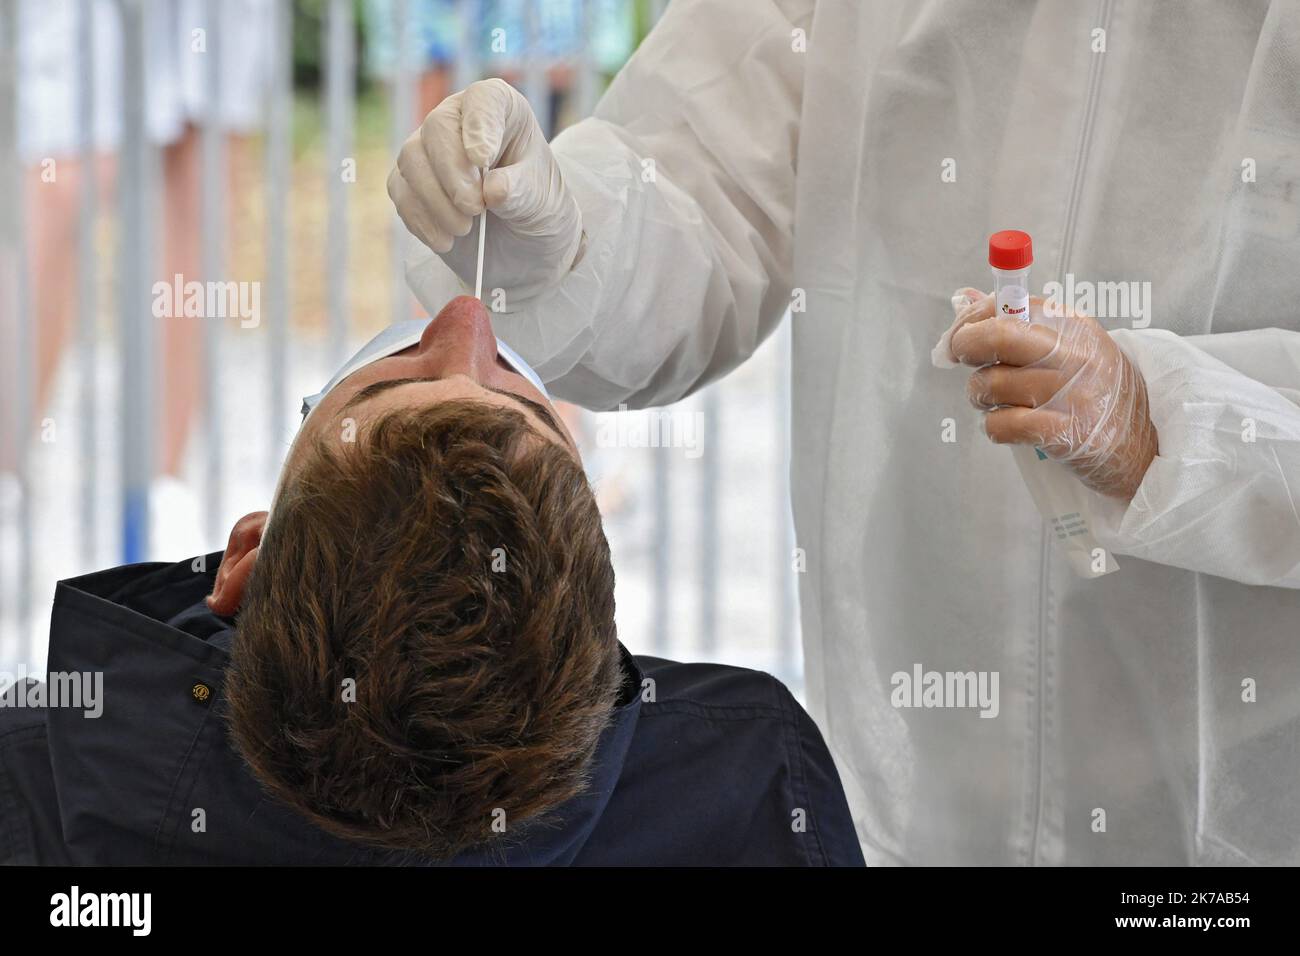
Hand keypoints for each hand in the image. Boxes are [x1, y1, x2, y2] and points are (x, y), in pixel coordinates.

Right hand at [387, 78, 583, 301]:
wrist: (520, 245)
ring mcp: (429, 149)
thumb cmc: (537, 209)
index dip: (479, 126)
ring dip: (436, 201)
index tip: (483, 159)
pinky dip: (422, 220)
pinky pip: (401, 193)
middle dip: (453, 174)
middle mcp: (459, 120)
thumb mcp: (543, 203)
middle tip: (474, 208)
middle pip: (437, 128)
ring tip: (465, 229)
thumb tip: (492, 189)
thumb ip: (521, 192)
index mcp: (500, 110)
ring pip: (412, 160)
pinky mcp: (410, 183)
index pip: (483, 100)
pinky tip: (446, 240)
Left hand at [949, 293, 1158, 500]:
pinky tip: (1006, 426)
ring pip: (990, 384)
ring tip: (996, 401)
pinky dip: (993, 427)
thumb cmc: (1095, 392)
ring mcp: (1069, 395)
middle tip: (960, 358)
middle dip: (964, 346)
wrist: (1145, 443)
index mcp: (1073, 327)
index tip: (960, 334)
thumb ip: (1016, 323)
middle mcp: (1072, 355)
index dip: (972, 318)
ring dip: (979, 395)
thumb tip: (962, 299)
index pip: (1009, 305)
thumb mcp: (1069, 347)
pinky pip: (1001, 425)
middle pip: (997, 337)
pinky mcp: (1063, 433)